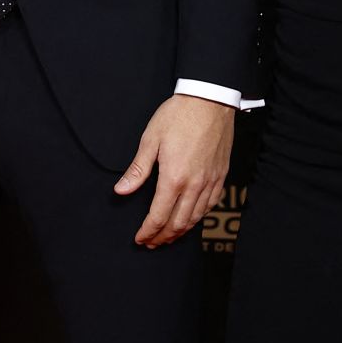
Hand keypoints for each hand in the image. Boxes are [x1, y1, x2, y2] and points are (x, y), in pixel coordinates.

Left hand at [114, 94, 232, 246]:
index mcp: (174, 177)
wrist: (209, 99)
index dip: (148, 231)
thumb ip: (137, 170)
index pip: (159, 216)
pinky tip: (191, 219)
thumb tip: (121, 191)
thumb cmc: (178, 116)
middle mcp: (195, 184)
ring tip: (168, 237)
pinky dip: (198, 218)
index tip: (140, 238)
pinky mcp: (221, 175)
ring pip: (195, 218)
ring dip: (180, 231)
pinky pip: (210, 205)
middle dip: (163, 237)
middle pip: (178, 223)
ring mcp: (210, 181)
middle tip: (151, 243)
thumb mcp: (151, 139)